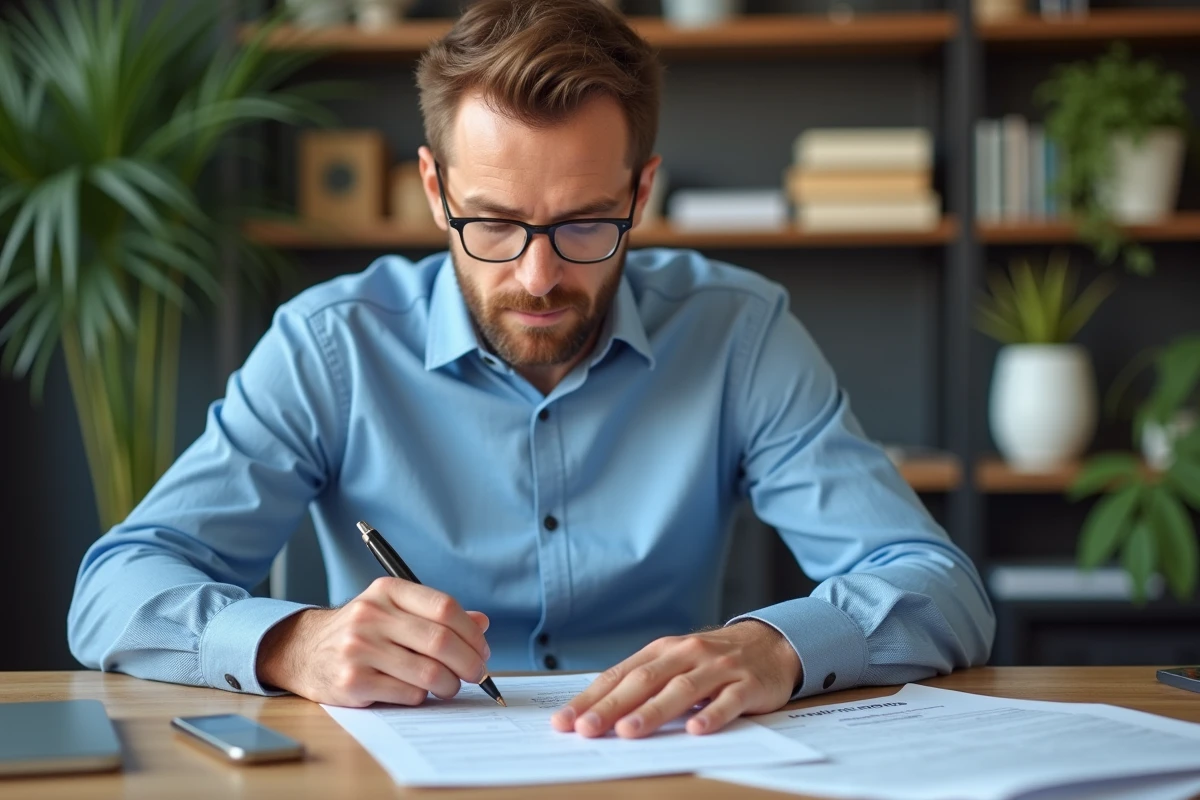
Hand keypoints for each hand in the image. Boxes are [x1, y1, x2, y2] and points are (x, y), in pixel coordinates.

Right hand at [256, 577, 490, 706]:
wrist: (304, 650)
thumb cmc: (362, 631)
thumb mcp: (394, 611)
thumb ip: (436, 615)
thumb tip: (481, 624)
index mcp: (387, 592)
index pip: (444, 608)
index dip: (471, 633)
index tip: (482, 650)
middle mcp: (371, 615)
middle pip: (440, 640)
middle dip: (469, 662)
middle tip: (477, 674)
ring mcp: (359, 648)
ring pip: (428, 672)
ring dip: (449, 684)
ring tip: (449, 686)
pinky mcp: (352, 681)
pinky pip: (407, 693)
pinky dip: (422, 696)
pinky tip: (418, 692)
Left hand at [550, 620, 800, 737]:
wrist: (770, 644)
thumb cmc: (712, 661)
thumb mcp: (675, 663)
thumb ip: (644, 682)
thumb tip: (597, 710)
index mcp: (662, 651)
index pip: (620, 675)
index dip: (591, 698)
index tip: (565, 721)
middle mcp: (686, 655)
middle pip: (644, 681)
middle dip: (612, 706)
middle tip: (586, 729)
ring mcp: (718, 669)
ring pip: (682, 689)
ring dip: (653, 711)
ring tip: (628, 731)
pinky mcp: (747, 684)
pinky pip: (729, 701)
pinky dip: (712, 714)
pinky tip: (696, 729)